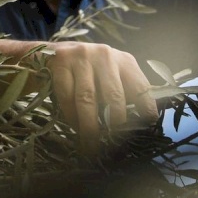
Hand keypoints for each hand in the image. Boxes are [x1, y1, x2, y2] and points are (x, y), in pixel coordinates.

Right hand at [40, 41, 158, 155]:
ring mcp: (82, 56)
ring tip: (91, 145)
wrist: (53, 52)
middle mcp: (105, 55)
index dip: (144, 111)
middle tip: (112, 144)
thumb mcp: (112, 75)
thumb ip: (126, 93)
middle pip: (114, 95)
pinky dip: (71, 116)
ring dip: (90, 127)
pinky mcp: (62, 61)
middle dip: (113, 123)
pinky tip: (75, 127)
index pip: (140, 88)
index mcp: (124, 61)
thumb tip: (140, 123)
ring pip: (87, 99)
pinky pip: (67, 96)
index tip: (143, 132)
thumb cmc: (89, 70)